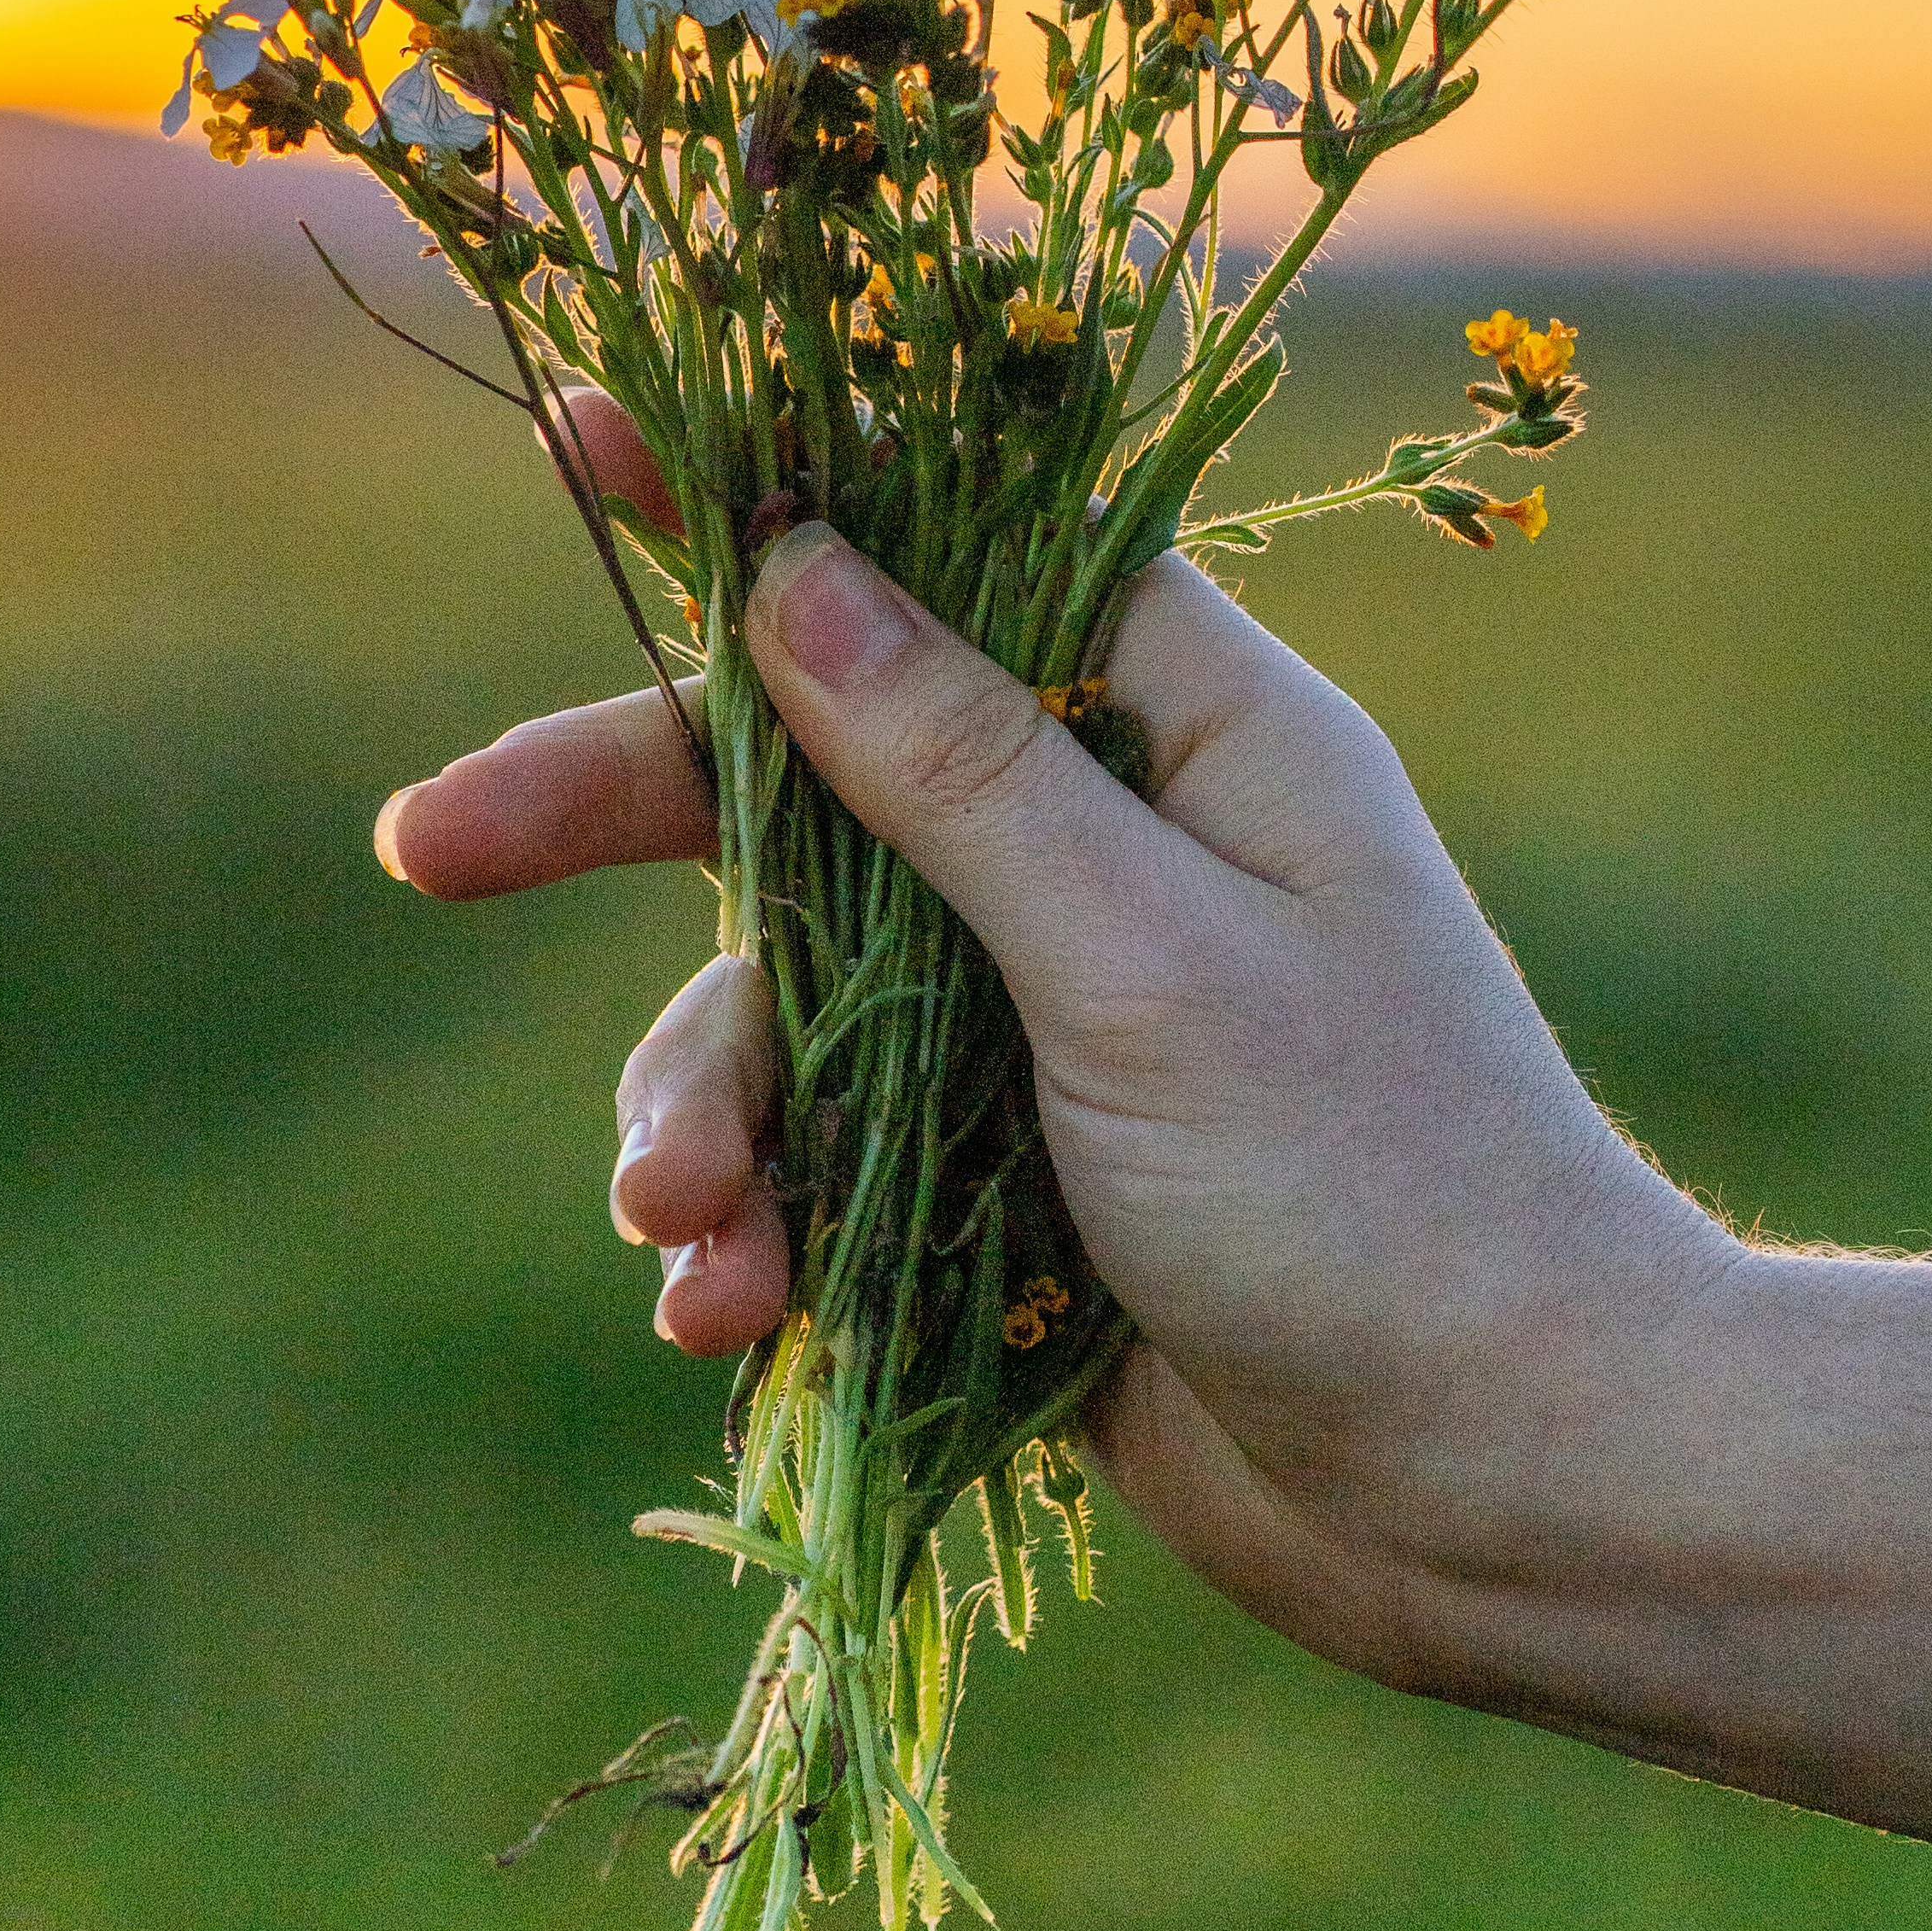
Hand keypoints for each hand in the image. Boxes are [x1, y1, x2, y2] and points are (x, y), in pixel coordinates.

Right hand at [375, 408, 1735, 1697]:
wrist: (1505, 1496)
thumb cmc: (1382, 1190)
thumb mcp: (1152, 960)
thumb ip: (958, 773)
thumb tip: (790, 563)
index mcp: (1185, 732)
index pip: (948, 545)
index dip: (766, 492)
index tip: (579, 434)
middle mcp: (1107, 849)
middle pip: (804, 772)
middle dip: (614, 816)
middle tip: (426, 843)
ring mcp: (1045, 1023)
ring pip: (781, 993)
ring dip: (697, 1106)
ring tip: (686, 1239)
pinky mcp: (1000, 1191)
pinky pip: (814, 1158)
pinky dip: (753, 1226)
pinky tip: (730, 1319)